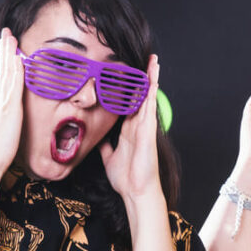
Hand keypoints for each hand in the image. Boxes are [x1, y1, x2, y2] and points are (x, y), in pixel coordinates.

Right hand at [0, 29, 23, 174]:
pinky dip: (16, 70)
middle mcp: (0, 100)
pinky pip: (14, 85)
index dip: (5, 62)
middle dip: (6, 50)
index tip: (8, 48)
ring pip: (7, 73)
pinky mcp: (9, 108)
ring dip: (9, 53)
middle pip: (4, 70)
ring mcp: (4, 103)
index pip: (3, 78)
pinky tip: (19, 58)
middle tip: (7, 33)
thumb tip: (10, 122)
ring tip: (11, 37)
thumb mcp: (4, 132)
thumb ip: (7, 123)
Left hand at [100, 54, 161, 202]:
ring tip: (153, 61)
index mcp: (129, 130)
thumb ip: (105, 144)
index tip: (127, 74)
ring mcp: (145, 127)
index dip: (130, 88)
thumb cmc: (126, 177)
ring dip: (151, 78)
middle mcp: (138, 125)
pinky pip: (150, 106)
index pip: (129, 103)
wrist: (135, 191)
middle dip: (143, 77)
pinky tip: (153, 79)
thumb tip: (97, 136)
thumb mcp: (109, 157)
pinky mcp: (148, 130)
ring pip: (148, 96)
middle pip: (141, 95)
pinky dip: (151, 91)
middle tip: (145, 59)